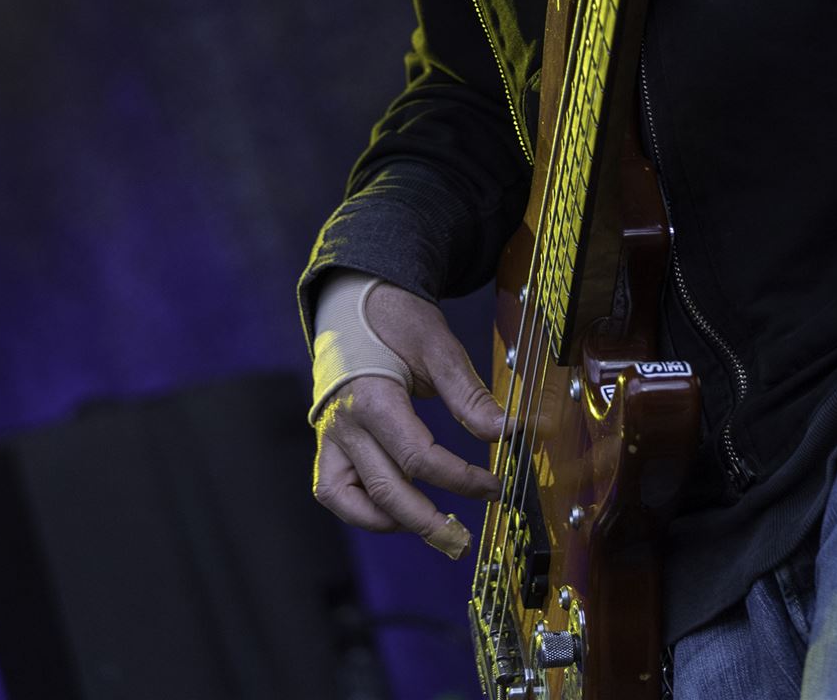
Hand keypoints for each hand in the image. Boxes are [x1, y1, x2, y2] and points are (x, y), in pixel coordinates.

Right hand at [313, 282, 508, 557]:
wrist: (355, 297)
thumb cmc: (397, 319)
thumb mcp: (438, 347)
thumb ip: (469, 395)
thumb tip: (508, 432)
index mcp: (372, 398)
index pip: (419, 458)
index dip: (462, 479)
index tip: (496, 485)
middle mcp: (344, 424)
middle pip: (385, 491)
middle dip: (428, 522)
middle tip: (464, 539)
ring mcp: (330, 435)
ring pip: (347, 500)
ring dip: (389, 521)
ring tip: (430, 527)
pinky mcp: (328, 440)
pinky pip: (332, 489)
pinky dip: (360, 508)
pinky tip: (394, 511)